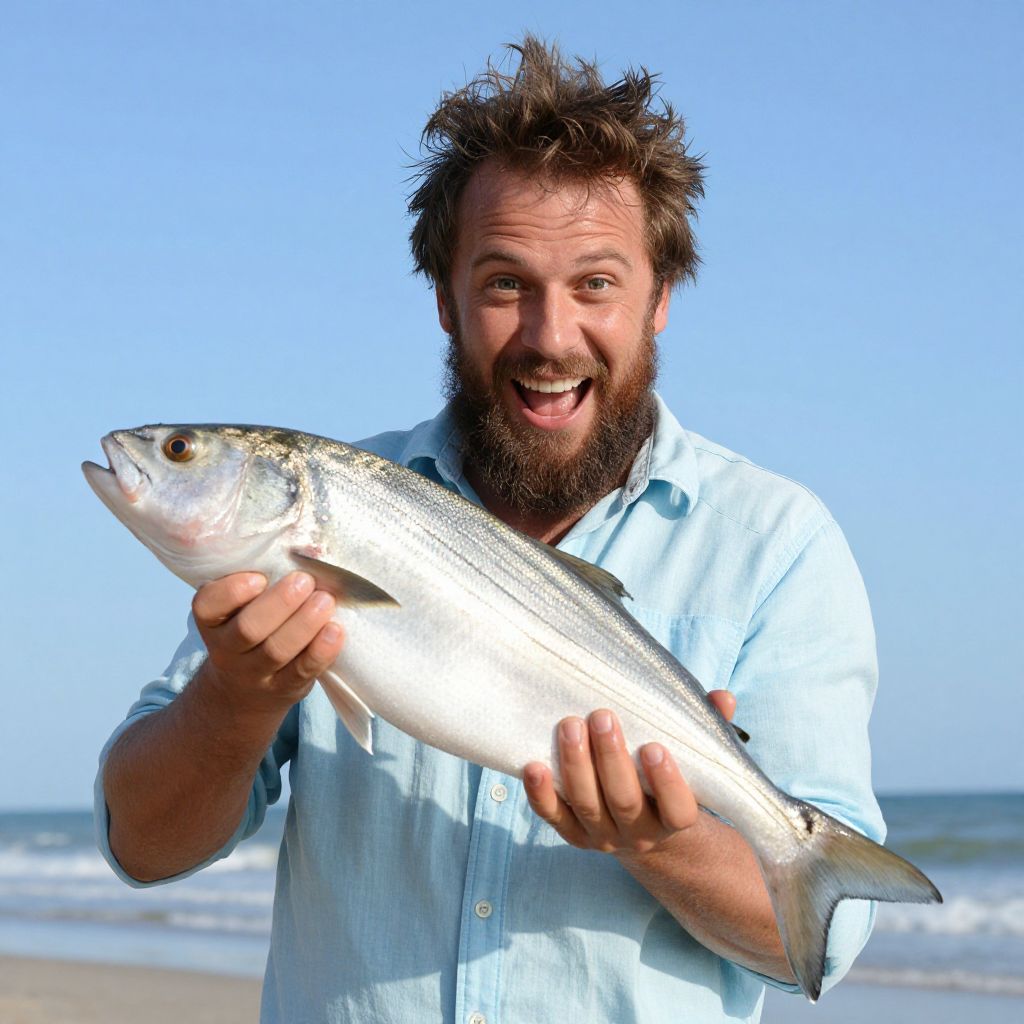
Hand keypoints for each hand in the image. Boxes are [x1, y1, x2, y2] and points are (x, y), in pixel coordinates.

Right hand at [191, 571, 344, 713]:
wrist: (243, 691)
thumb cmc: (250, 628)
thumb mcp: (240, 607)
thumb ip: (260, 582)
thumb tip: (306, 549)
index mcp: (212, 620)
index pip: (207, 606)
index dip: (232, 591)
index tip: (259, 577)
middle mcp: (227, 649)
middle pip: (248, 629)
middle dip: (279, 603)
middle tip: (304, 581)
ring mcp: (255, 673)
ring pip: (276, 651)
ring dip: (304, 624)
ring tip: (325, 600)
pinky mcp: (285, 688)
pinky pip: (302, 672)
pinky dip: (321, 651)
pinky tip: (335, 630)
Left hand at [523, 691, 736, 855]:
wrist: (648, 830)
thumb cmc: (670, 777)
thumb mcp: (695, 758)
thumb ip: (708, 726)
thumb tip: (721, 697)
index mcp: (675, 818)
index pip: (677, 809)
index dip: (667, 782)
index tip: (654, 747)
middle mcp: (639, 834)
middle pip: (624, 802)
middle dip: (611, 759)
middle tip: (602, 716)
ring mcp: (603, 836)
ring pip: (587, 806)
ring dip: (576, 766)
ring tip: (569, 725)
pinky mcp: (573, 833)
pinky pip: (553, 818)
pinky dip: (540, 795)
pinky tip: (532, 766)